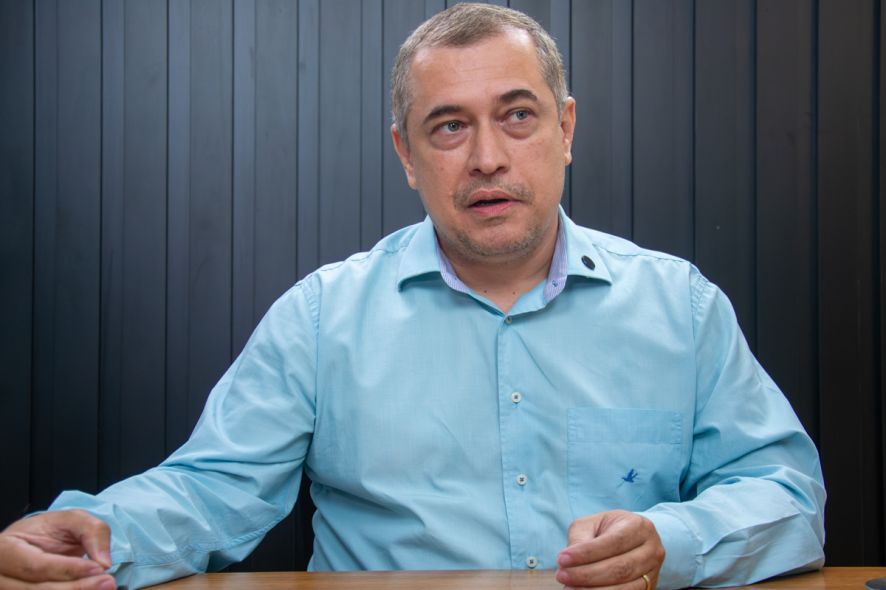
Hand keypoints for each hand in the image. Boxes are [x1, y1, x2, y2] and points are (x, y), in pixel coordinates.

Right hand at [0, 509, 115, 588]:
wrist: (35, 545)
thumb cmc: (49, 531)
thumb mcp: (72, 519)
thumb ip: (91, 531)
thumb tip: (104, 562)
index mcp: (6, 550)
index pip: (37, 566)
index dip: (69, 569)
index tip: (98, 568)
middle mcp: (1, 578)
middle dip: (77, 587)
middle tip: (108, 582)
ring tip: (105, 587)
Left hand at [555, 510, 664, 588]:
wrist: (632, 540)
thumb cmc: (607, 530)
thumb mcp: (592, 525)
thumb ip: (581, 539)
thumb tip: (569, 560)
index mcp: (639, 526)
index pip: (613, 541)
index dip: (587, 553)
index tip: (562, 559)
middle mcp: (652, 550)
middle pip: (620, 568)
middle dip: (587, 575)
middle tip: (562, 576)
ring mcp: (653, 572)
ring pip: (625, 587)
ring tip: (569, 589)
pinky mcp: (649, 588)